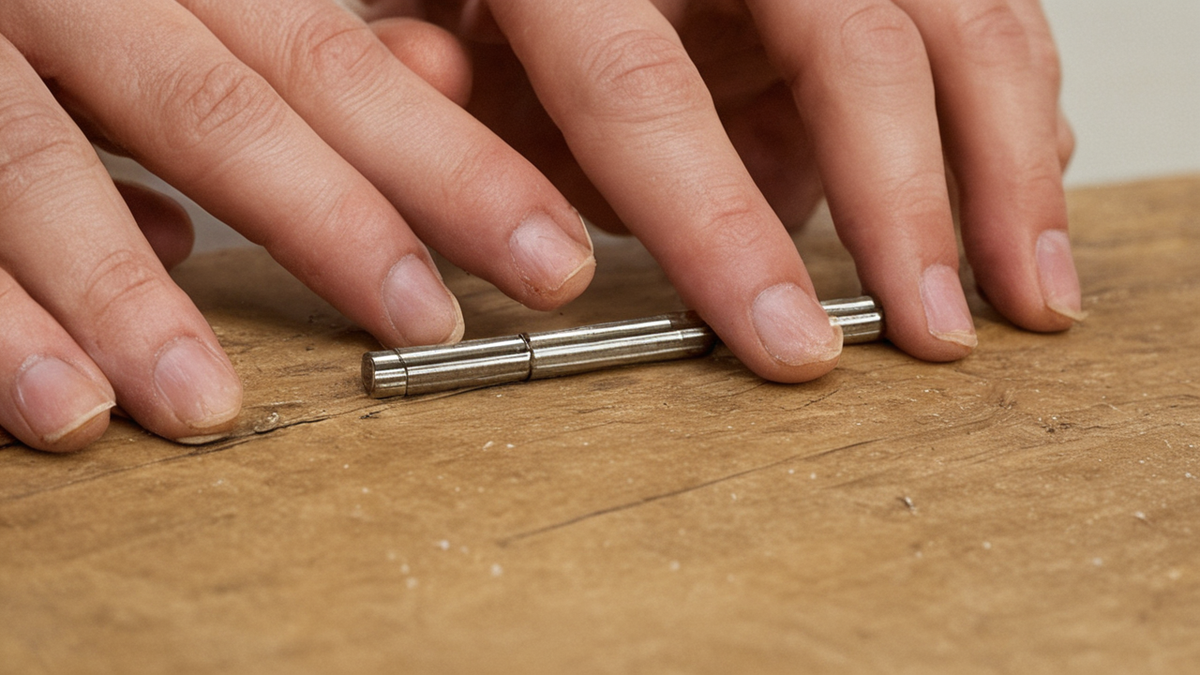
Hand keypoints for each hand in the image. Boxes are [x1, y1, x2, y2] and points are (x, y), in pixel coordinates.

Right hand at [1, 0, 595, 450]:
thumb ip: (280, 48)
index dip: (449, 163)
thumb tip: (428, 66)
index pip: (334, 62)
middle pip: (225, 102)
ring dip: (132, 298)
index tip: (546, 254)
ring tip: (210, 406)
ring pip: (42, 160)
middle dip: (340, 221)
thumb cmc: (54, 3)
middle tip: (432, 326)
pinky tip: (62, 405)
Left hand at [364, 0, 1080, 376]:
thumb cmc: (518, 18)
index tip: (785, 341)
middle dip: (909, 200)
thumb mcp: (471, 67)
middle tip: (934, 333)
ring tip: (1033, 292)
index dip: (715, 225)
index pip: (642, 91)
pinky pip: (976, 15)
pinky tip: (1030, 186)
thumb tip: (542, 243)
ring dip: (1010, 163)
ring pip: (962, 18)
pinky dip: (1015, 107)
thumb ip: (480, 139)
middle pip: (860, 42)